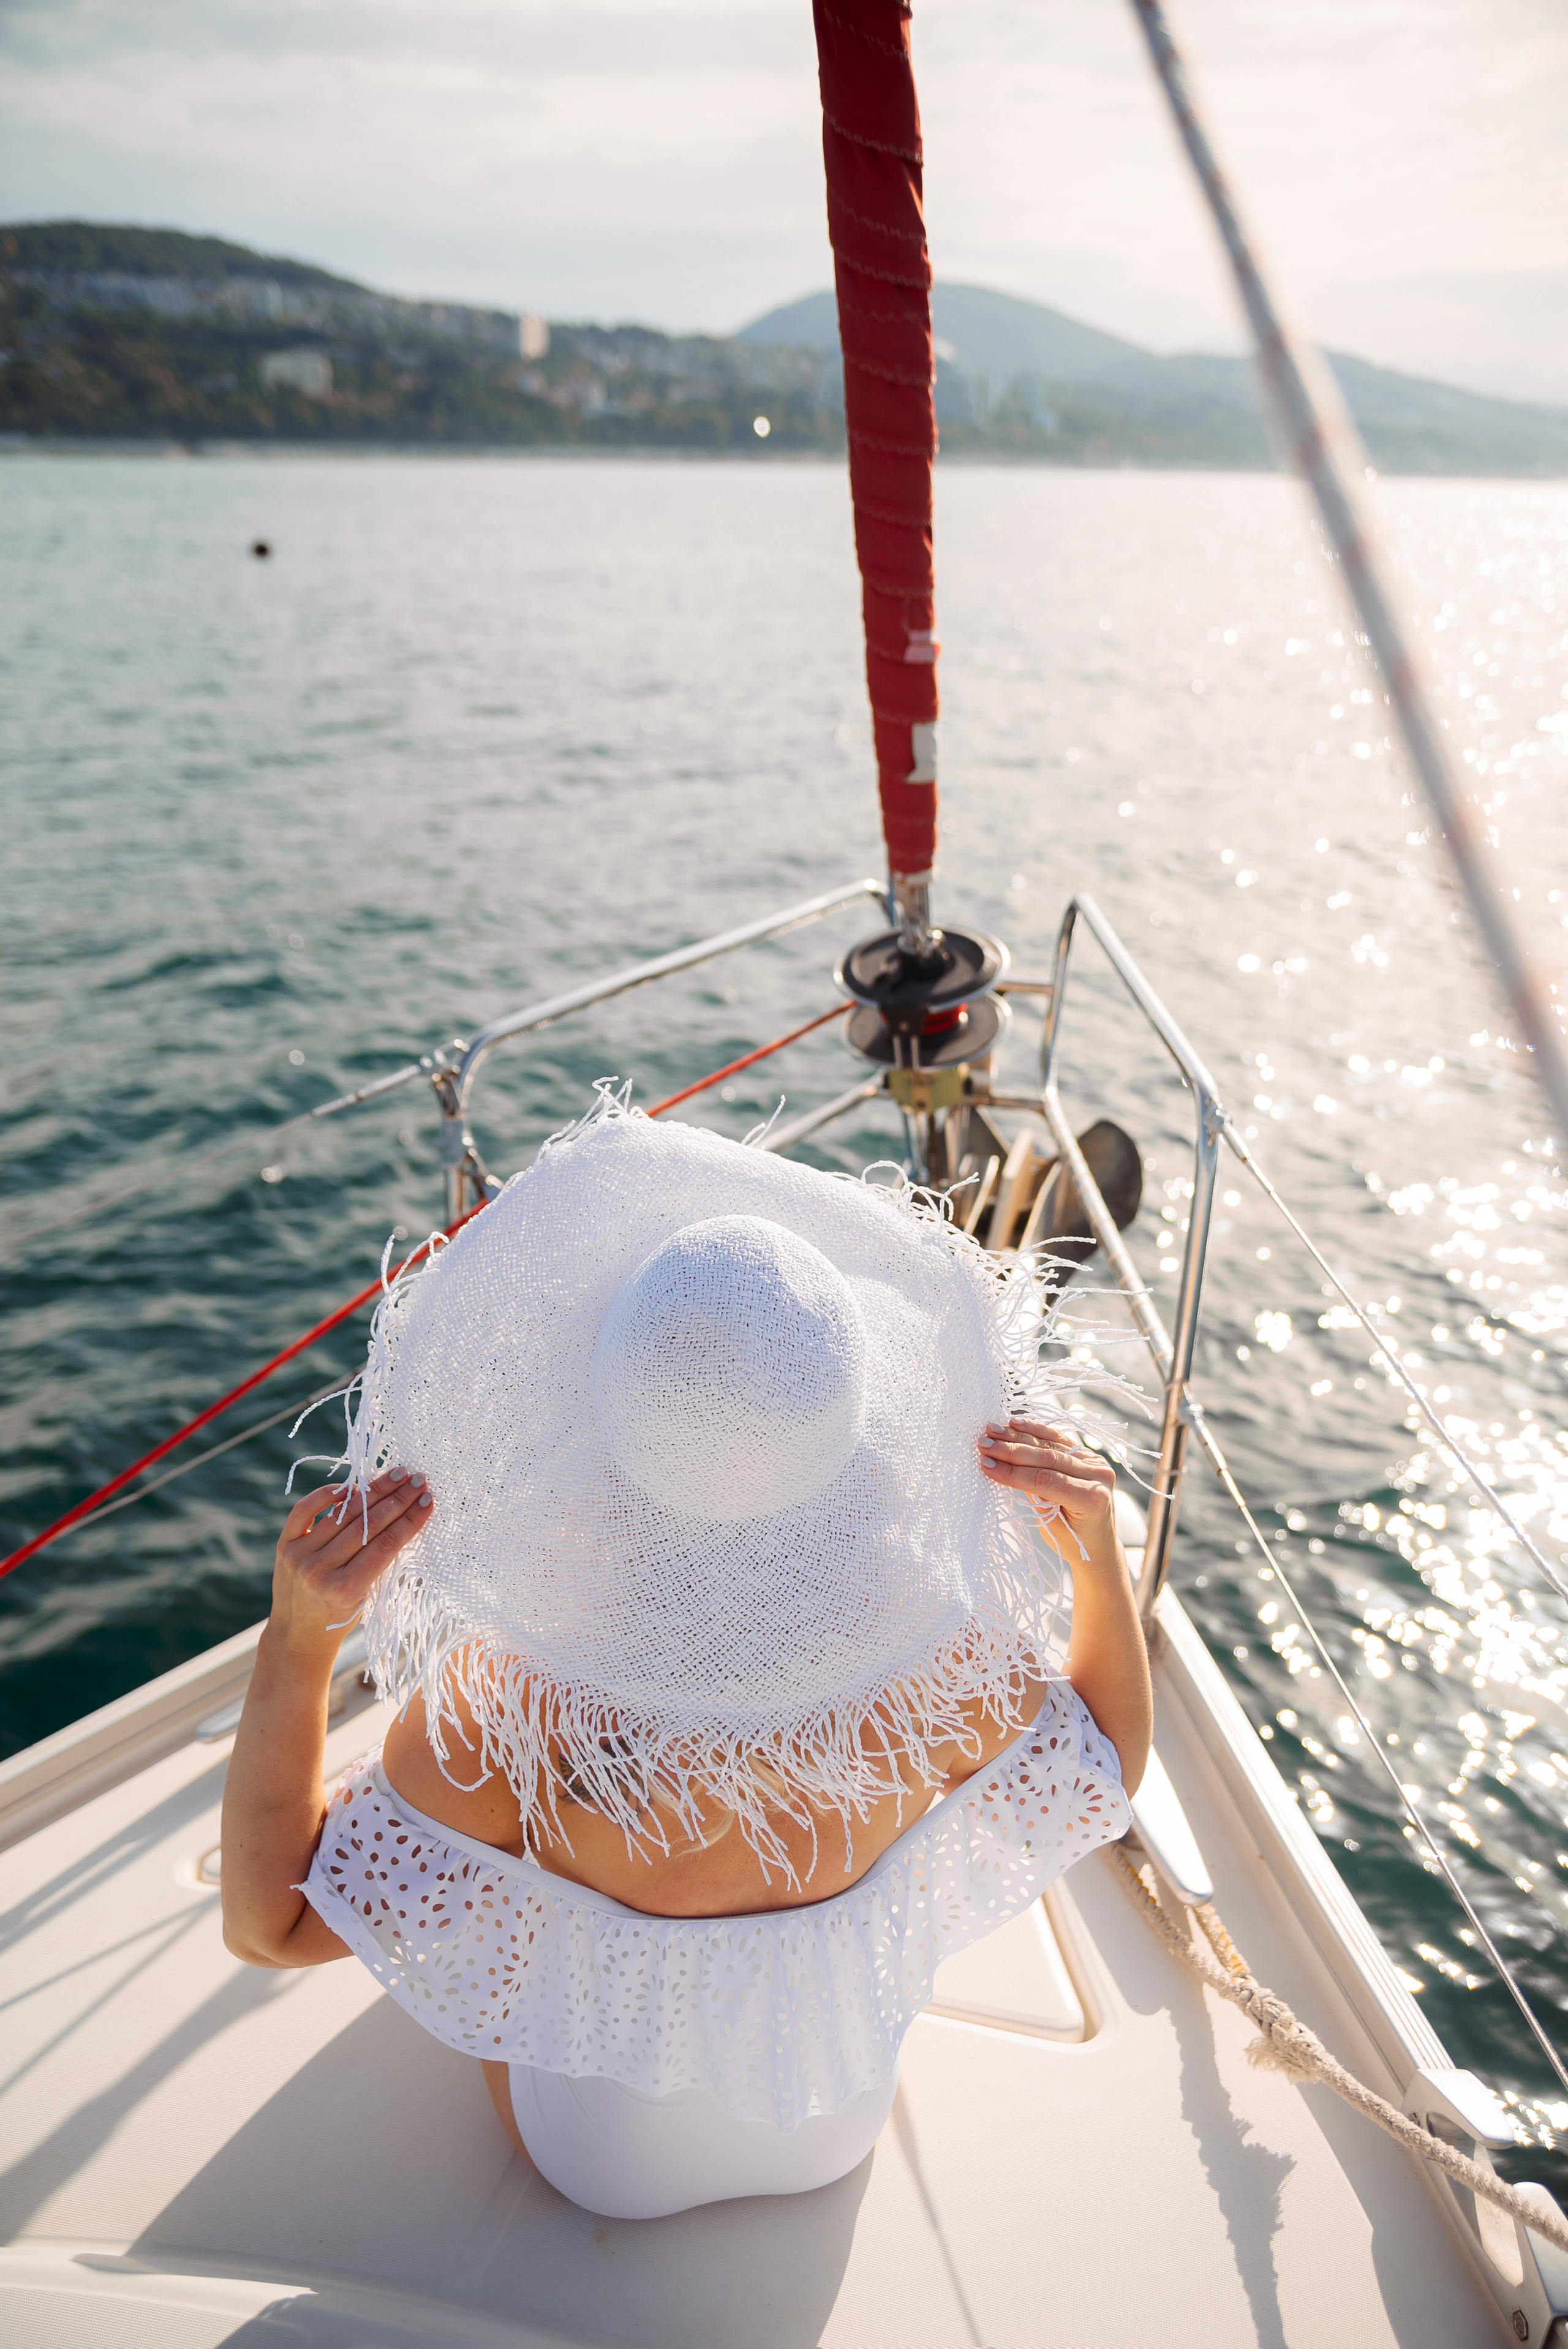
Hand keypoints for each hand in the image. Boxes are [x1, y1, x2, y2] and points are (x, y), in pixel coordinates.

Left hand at [268, 1466, 433, 1659]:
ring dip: (374, 1491)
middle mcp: (320, 1571)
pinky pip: (305, 1510)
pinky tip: (351, 1486)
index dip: (410, 1520)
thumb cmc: (340, 1618)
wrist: (297, 1636)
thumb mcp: (366, 1596)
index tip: (428, 1500)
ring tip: (395, 1476)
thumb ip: (378, 1561)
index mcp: (345, 1589)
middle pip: (368, 1525)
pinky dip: (327, 1494)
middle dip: (398, 1500)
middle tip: (418, 1480)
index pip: (385, 1545)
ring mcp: (300, 1556)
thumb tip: (402, 1514)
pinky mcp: (284, 1545)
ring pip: (343, 1514)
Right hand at [976, 1419, 1117, 1562]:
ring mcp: (1094, 1461)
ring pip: (1050, 1444)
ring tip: (991, 1430)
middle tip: (983, 1445)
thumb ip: (1035, 1495)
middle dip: (1011, 1451)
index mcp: (1092, 1499)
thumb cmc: (1073, 1541)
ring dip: (1018, 1436)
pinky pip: (1058, 1438)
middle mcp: (1097, 1475)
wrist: (1098, 1543)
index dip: (1013, 1472)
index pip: (1045, 1480)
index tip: (986, 1464)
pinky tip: (1015, 1424)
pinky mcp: (1088, 1453)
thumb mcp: (1051, 1525)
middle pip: (1047, 1458)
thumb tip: (1005, 1468)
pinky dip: (1035, 1430)